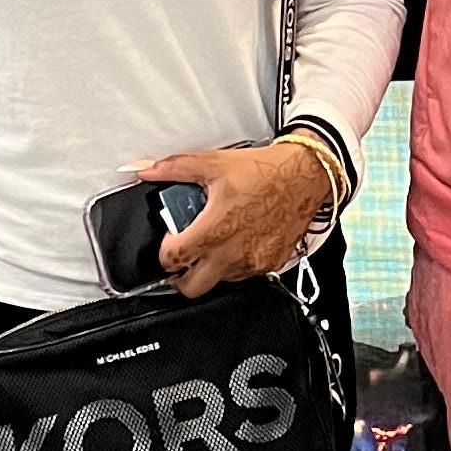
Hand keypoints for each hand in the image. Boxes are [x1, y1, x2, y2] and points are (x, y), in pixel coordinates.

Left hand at [138, 140, 336, 296]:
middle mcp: (232, 253)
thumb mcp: (213, 163)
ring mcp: (252, 263)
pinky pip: (244, 275)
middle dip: (181, 276)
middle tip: (183, 257)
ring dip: (211, 266)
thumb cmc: (264, 171)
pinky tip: (238, 240)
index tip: (168, 241)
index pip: (172, 260)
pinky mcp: (270, 264)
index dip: (163, 252)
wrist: (306, 175)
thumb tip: (145, 169)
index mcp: (214, 230)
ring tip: (215, 241)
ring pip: (219, 281)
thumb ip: (174, 168)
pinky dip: (235, 263)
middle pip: (191, 287)